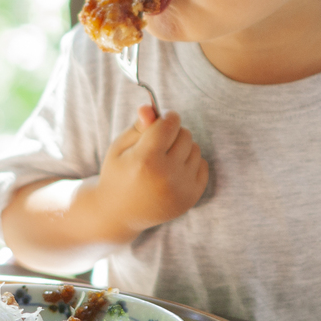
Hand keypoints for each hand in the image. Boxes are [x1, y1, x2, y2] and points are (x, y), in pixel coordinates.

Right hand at [94, 105, 208, 234]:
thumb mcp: (120, 146)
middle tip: (158, 145)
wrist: (118, 213)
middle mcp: (166, 175)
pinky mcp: (191, 198)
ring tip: (164, 160)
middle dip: (173, 134)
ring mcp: (181, 189)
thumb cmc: (118, 173)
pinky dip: (190, 164)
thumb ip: (138, 126)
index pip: (170, 123)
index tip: (160, 120)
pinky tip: (173, 172)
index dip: (166, 117)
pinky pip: (203, 166)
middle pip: (185, 134)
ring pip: (196, 149)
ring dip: (183, 149)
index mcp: (145, 160)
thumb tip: (151, 107)